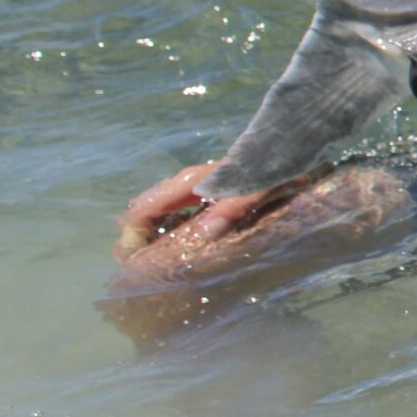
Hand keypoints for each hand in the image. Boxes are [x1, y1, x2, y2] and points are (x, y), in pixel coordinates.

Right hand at [113, 161, 286, 258]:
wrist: (285, 147)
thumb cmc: (268, 168)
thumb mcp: (254, 189)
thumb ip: (232, 207)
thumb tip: (206, 233)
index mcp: (188, 183)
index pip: (143, 207)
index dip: (132, 234)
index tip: (133, 260)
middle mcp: (183, 184)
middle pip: (144, 210)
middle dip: (135, 238)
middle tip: (139, 268)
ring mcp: (192, 188)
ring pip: (157, 212)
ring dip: (149, 236)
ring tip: (152, 265)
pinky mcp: (203, 194)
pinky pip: (174, 213)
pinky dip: (166, 231)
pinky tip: (177, 250)